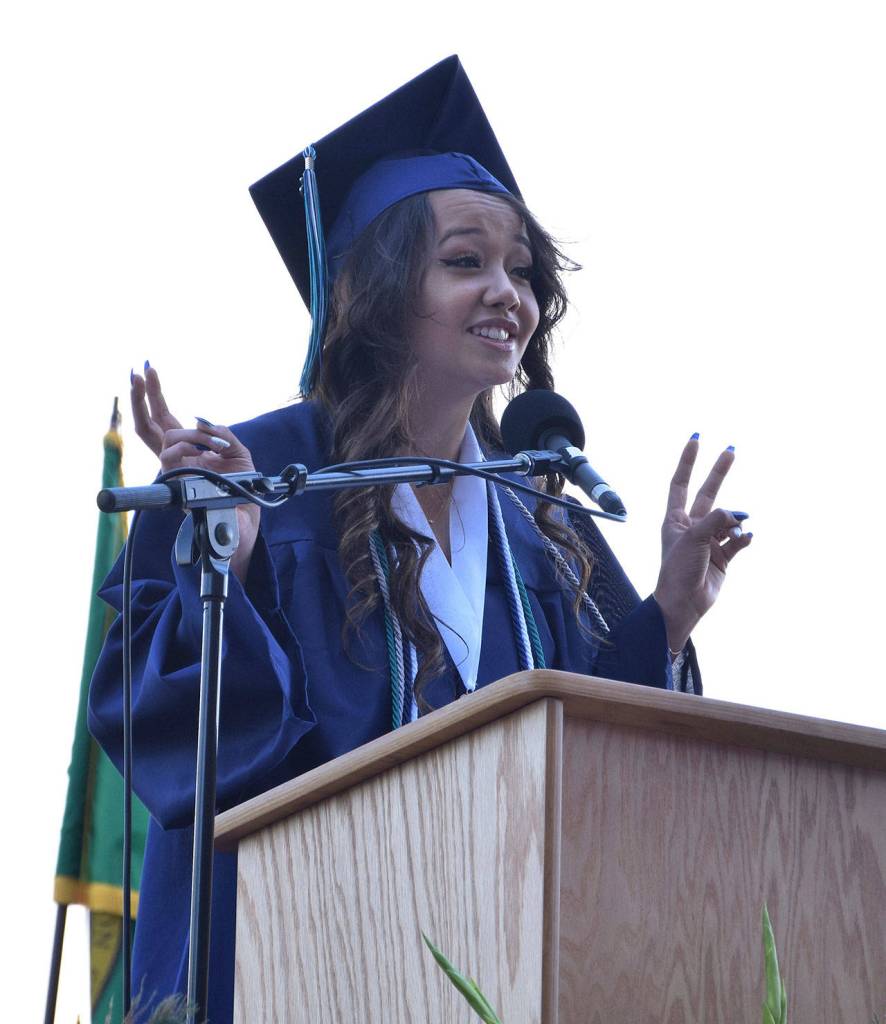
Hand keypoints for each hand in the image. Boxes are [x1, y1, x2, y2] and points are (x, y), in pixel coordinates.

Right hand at [130, 364, 259, 581]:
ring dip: (190, 433)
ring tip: (215, 443)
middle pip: (149, 424)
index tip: (147, 370)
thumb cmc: (243, 491)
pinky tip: (210, 449)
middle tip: (139, 370)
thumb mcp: (239, 452)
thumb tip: (203, 421)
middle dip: (141, 396)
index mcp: (189, 449)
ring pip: (163, 439)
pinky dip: (191, 446)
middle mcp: (176, 459)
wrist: (244, 523)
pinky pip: (172, 457)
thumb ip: (222, 434)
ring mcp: (175, 471)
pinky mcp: (178, 485)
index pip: (163, 418)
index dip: (153, 395)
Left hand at [653, 437, 751, 652]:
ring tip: (733, 533)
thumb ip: (715, 519)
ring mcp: (709, 541)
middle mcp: (692, 526)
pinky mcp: (723, 557)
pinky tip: (746, 537)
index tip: (696, 440)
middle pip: (707, 492)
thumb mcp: (693, 538)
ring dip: (734, 523)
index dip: (688, 461)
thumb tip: (738, 516)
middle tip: (731, 450)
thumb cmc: (679, 570)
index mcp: (675, 519)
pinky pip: (738, 540)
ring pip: (728, 520)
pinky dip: (744, 537)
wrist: (684, 603)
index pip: (680, 483)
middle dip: (719, 472)